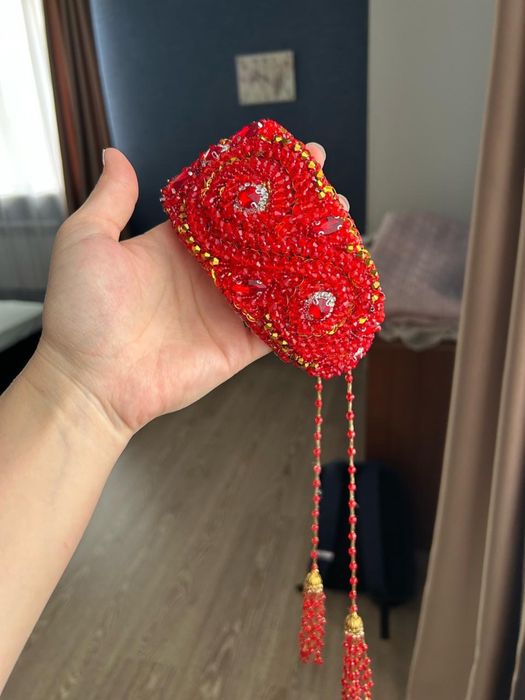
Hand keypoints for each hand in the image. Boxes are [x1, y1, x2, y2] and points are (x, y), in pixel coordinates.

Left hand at [29, 144, 328, 436]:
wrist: (91, 382)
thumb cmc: (81, 312)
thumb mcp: (87, 241)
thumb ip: (112, 199)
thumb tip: (115, 154)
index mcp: (179, 244)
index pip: (230, 204)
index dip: (260, 181)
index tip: (290, 157)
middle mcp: (209, 273)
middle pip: (265, 237)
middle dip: (299, 213)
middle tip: (330, 192)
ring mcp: (228, 309)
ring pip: (282, 275)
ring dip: (313, 254)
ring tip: (344, 227)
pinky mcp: (241, 344)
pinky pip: (282, 324)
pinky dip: (308, 307)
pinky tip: (336, 285)